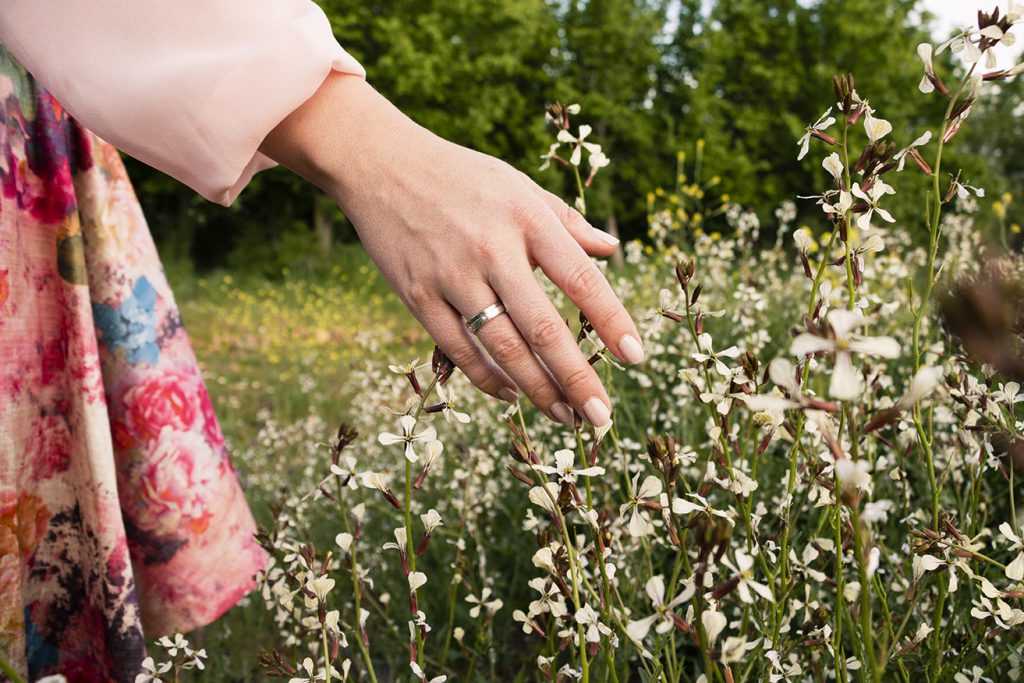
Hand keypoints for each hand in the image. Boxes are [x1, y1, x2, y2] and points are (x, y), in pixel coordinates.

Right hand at [261, 74, 643, 425]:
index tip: (637, 357)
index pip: (581, 279)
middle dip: (576, 378)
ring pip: (501, 348)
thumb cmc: (461, 176)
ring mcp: (452, 276)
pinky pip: (458, 350)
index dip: (612, 321)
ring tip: (566, 417)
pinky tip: (512, 396)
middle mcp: (492, 250)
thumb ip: (567, 221)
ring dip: (537, 390)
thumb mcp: (518, 186)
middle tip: (602, 417)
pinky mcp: (417, 295)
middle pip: (543, 327)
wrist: (380, 164)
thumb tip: (612, 249)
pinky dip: (487, 379)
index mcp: (527, 219)